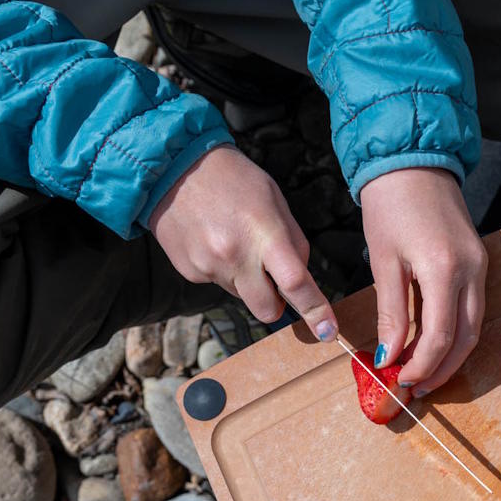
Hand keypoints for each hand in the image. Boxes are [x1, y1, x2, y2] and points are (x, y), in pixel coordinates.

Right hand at [149, 146, 336, 339]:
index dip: (315, 311)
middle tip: (271, 281)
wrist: (172, 168)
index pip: (295, 283)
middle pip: (267, 310)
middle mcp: (235, 256)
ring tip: (231, 239)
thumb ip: (293, 242)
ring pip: (241, 294)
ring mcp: (208, 266)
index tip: (328, 331)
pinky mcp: (189, 272)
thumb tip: (301, 279)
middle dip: (275, 304)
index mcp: (264, 234)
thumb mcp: (274, 200)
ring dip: (244, 278)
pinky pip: (217, 282)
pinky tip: (211, 239)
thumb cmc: (233, 179)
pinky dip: (221, 269)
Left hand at [360, 168, 486, 394]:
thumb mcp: (384, 262)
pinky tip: (434, 342)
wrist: (413, 162)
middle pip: (466, 337)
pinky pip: (472, 307)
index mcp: (445, 269)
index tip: (400, 379)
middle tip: (416, 387)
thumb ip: (391, 312)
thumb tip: (390, 355)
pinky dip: (455, 331)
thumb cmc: (391, 206)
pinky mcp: (479, 261)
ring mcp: (480, 265)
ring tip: (424, 371)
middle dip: (442, 368)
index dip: (422, 364)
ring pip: (474, 326)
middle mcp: (472, 270)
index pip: (441, 335)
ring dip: (451, 354)